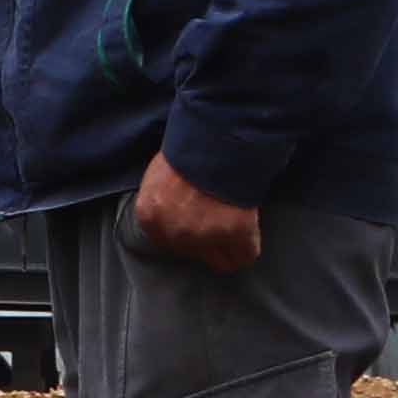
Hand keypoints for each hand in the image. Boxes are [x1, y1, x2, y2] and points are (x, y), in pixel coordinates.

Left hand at [125, 153, 260, 273]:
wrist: (216, 139)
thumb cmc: (187, 150)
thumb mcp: (158, 175)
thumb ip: (160, 202)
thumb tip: (171, 213)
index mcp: (149, 217)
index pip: (165, 243)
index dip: (182, 233)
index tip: (195, 222)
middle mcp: (173, 232)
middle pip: (191, 252)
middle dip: (203, 240)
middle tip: (215, 219)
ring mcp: (204, 236)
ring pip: (220, 259)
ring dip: (227, 243)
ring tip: (233, 221)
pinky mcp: (235, 233)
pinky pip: (244, 256)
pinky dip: (248, 246)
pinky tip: (249, 233)